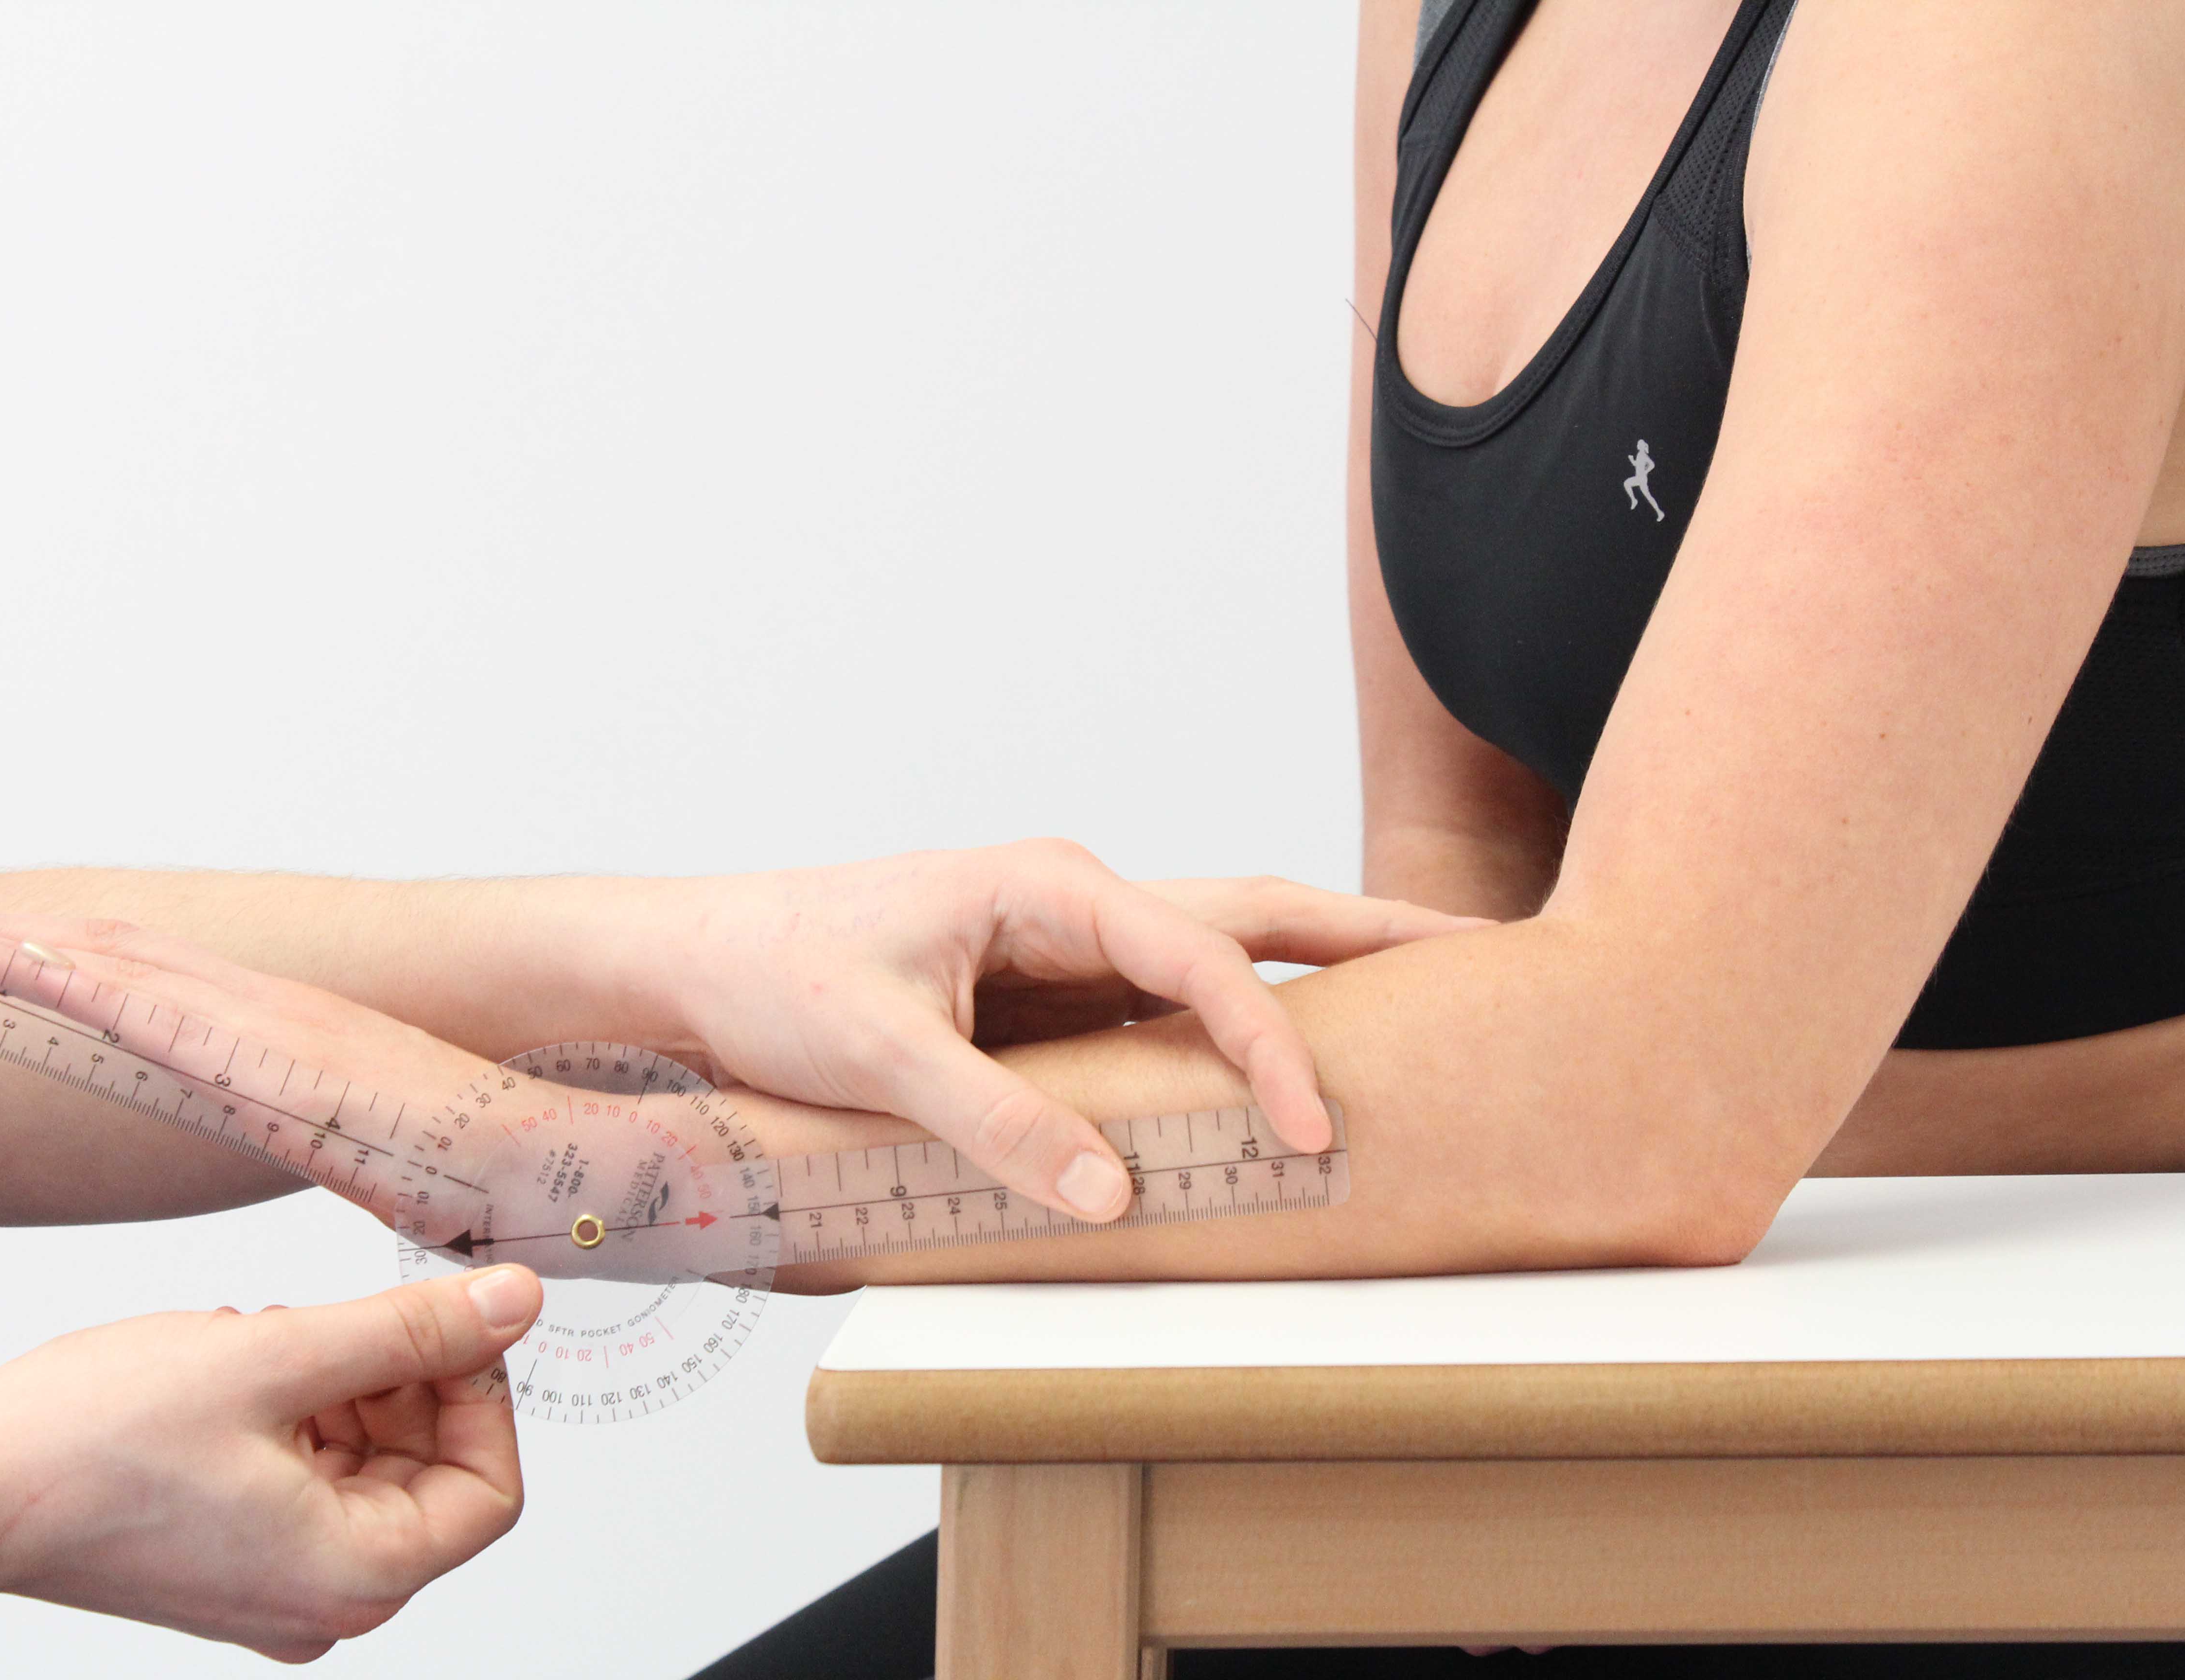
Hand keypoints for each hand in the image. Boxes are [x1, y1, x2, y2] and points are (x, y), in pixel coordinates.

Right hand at [0, 1265, 541, 1661]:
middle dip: (403, 1387)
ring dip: (345, 1391)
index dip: (481, 1397)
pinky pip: (310, 1484)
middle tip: (343, 1322)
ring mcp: (275, 1590)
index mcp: (356, 1577)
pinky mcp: (233, 1565)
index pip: (490, 1491)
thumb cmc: (95, 1439)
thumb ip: (412, 1332)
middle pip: (431, 1480)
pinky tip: (244, 1371)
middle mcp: (324, 1604)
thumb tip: (514, 1305)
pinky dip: (298, 1417)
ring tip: (273, 1341)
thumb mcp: (283, 1356)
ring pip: (370, 1472)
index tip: (448, 1328)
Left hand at [646, 843, 1486, 1218]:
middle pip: (1251, 915)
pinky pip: (1163, 1013)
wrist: (698, 962)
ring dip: (1313, 981)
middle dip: (1365, 937)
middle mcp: (1075, 905)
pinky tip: (1285, 1071)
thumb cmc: (774, 975)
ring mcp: (1067, 948)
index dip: (1269, 1041)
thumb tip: (1109, 1198)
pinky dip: (1235, 1033)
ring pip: (1218, 959)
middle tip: (1485, 956)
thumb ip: (994, 1119)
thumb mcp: (876, 1050)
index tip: (1313, 1125)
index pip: (1201, 956)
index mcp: (1048, 888)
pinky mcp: (1050, 997)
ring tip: (1424, 1006)